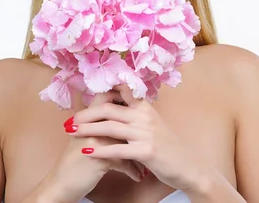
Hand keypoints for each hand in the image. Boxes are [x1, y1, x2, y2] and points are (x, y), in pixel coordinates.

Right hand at [30, 91, 144, 202]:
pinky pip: (123, 161)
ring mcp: (95, 140)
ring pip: (126, 142)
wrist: (62, 184)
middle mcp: (92, 125)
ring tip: (145, 164)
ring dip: (137, 155)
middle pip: (121, 119)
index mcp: (88, 118)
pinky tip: (138, 175)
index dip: (124, 101)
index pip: (107, 98)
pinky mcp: (99, 157)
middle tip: (146, 142)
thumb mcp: (84, 138)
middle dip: (136, 132)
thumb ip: (100, 126)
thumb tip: (123, 120)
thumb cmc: (75, 160)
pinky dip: (133, 170)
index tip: (137, 116)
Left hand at [67, 84, 211, 194]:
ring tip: (71, 132)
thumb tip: (114, 109)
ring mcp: (146, 133)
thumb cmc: (168, 147)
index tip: (85, 93)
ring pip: (110, 127)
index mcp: (145, 107)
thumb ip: (135, 115)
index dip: (103, 90)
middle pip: (109, 109)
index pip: (122, 90)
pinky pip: (117, 149)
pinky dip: (100, 150)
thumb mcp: (153, 125)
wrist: (188, 167)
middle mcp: (145, 116)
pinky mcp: (146, 151)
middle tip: (70, 120)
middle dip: (86, 114)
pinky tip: (87, 151)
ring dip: (87, 129)